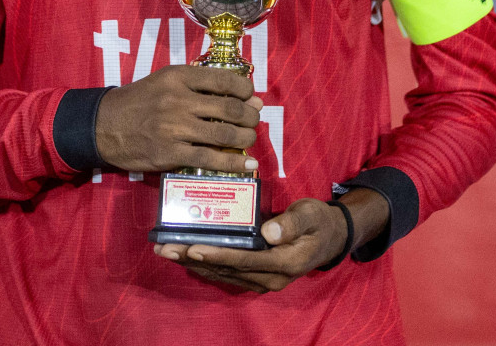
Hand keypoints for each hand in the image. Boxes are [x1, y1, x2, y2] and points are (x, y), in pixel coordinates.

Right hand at [94, 65, 261, 174]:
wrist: (104, 126)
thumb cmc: (138, 101)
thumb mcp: (165, 81)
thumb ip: (200, 86)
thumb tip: (245, 97)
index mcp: (178, 77)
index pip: (224, 80)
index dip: (245, 90)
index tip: (250, 96)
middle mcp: (178, 100)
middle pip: (229, 108)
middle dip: (250, 116)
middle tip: (253, 120)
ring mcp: (174, 128)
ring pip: (224, 134)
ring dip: (246, 138)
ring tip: (249, 139)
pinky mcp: (170, 154)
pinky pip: (210, 159)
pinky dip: (234, 164)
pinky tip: (248, 165)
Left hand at [153, 197, 349, 292]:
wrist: (330, 237)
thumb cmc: (318, 221)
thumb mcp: (310, 214)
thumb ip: (291, 223)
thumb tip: (268, 233)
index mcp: (285, 263)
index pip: (245, 260)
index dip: (218, 255)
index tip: (192, 247)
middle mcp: (271, 278)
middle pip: (227, 270)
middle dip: (193, 259)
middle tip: (164, 249)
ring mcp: (263, 280)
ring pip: (223, 274)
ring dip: (193, 263)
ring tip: (166, 251)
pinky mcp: (257, 276)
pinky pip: (227, 273)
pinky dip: (205, 264)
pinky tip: (185, 256)